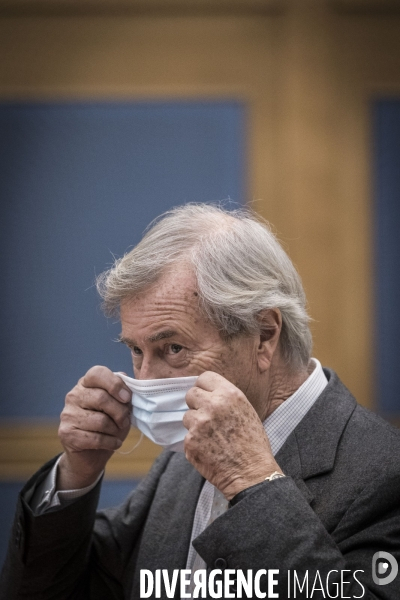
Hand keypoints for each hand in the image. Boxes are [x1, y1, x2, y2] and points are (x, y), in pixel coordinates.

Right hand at [58, 366, 131, 489]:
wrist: (91, 454)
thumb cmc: (108, 425)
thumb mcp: (120, 406)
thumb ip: (123, 391)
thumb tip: (126, 378)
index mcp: (86, 383)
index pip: (97, 373)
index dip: (115, 384)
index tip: (127, 398)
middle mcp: (73, 395)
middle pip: (101, 398)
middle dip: (120, 412)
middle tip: (125, 421)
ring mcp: (67, 414)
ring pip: (100, 421)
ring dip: (115, 430)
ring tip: (117, 433)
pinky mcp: (66, 433)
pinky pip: (96, 438)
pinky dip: (111, 443)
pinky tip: (113, 443)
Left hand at [183, 371, 282, 499]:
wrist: (251, 473)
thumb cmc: (253, 444)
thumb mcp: (246, 410)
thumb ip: (226, 399)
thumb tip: (209, 393)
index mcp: (228, 394)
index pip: (204, 377)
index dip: (204, 387)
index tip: (206, 395)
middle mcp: (212, 405)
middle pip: (191, 394)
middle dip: (196, 404)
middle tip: (207, 417)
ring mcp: (199, 423)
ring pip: (187, 416)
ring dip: (195, 425)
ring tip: (211, 437)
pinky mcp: (190, 441)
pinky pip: (187, 436)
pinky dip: (195, 442)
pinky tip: (209, 450)